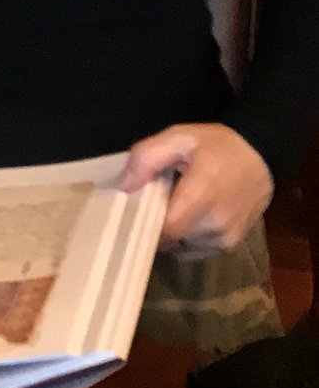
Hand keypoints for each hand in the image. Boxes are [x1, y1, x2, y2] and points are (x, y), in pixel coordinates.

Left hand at [120, 122, 271, 253]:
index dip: (143, 225)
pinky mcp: (230, 244)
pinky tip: (187, 216)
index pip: (166, 230)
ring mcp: (225, 238)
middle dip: (154, 225)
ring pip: (181, 246)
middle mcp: (216, 225)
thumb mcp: (178, 137)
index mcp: (202, 197)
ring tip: (172, 205)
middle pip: (170, 239)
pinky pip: (196, 249)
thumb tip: (126, 186)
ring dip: (171, 232)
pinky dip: (185, 238)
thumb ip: (147, 157)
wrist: (261, 156)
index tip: (131, 211)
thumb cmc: (217, 146)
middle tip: (151, 202)